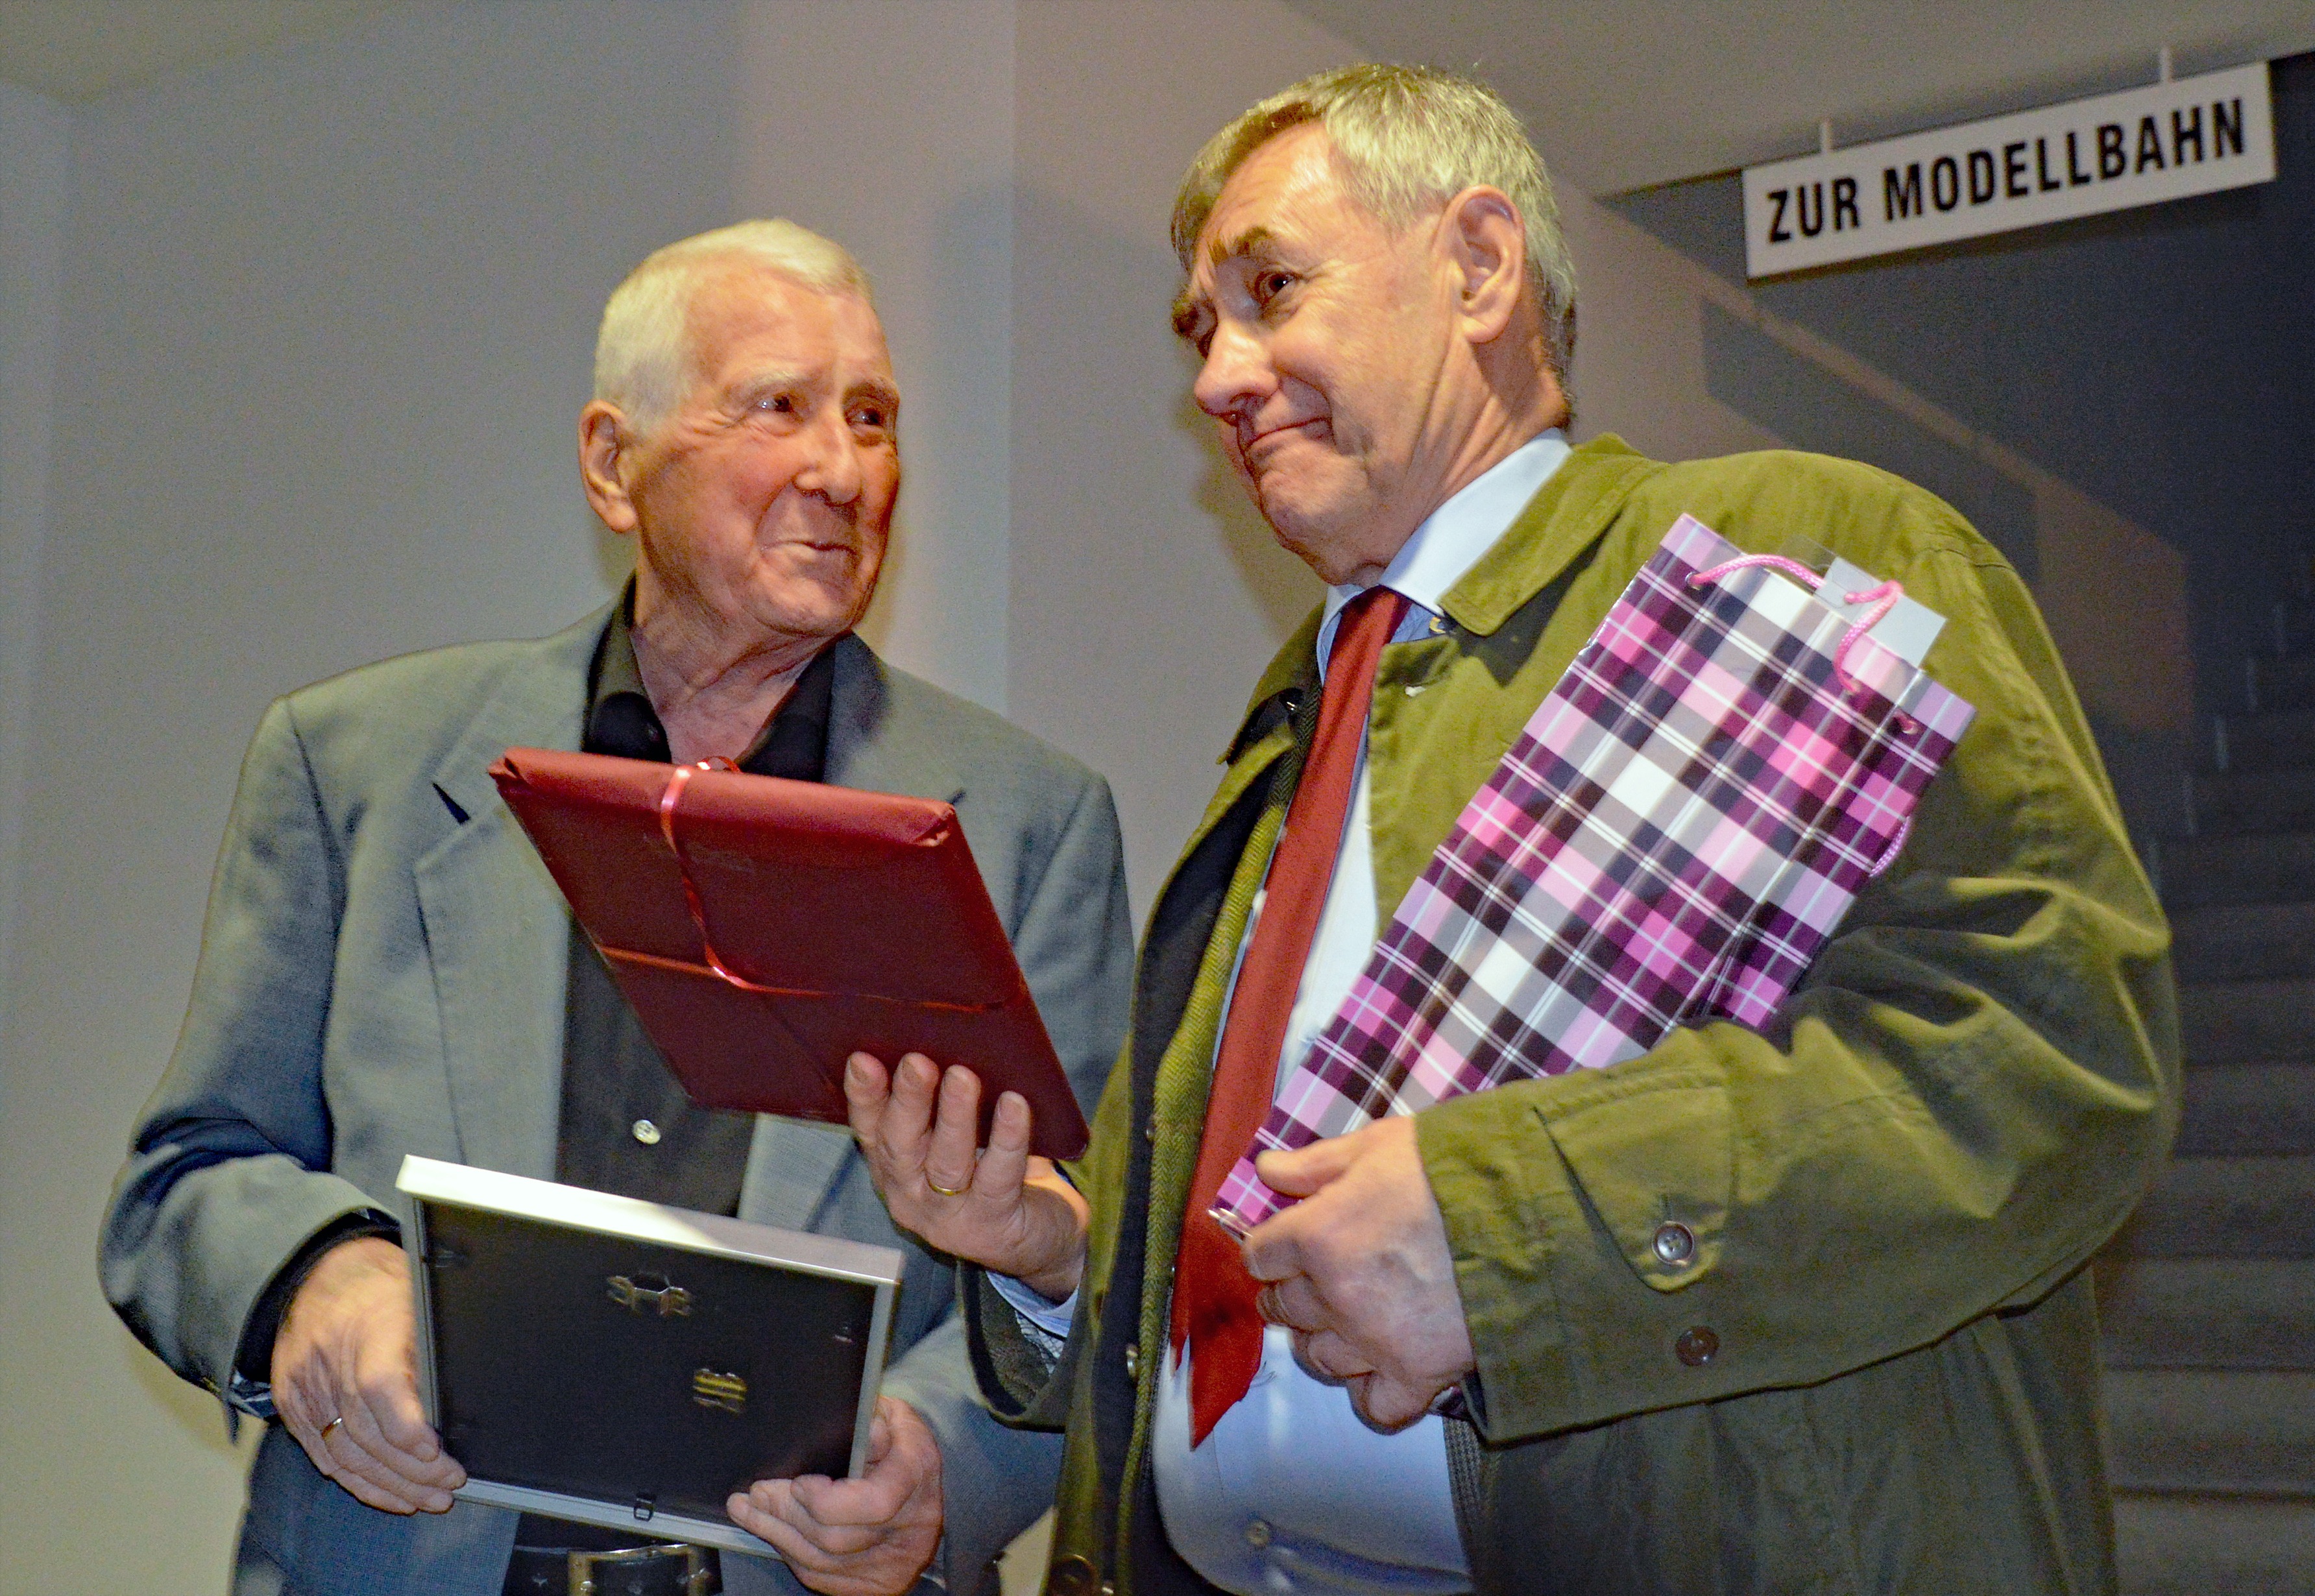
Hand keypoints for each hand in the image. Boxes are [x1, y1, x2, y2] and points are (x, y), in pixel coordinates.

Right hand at [270, 1235, 465, 1512]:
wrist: (322, 1276)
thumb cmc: (386, 1287)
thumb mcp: (421, 1297)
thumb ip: (437, 1342)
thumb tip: (478, 1388)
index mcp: (369, 1325)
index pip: (378, 1385)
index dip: (406, 1425)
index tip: (436, 1451)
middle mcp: (330, 1360)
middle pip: (367, 1432)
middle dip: (413, 1469)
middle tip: (451, 1483)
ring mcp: (306, 1387)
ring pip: (347, 1453)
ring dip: (392, 1484)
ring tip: (430, 1498)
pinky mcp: (292, 1407)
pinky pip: (325, 1456)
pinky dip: (359, 1482)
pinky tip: (391, 1495)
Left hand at [729, 1396, 941, 1595]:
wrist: (923, 1483)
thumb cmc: (899, 1442)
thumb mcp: (893, 1415)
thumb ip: (872, 1418)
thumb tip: (861, 1427)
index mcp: (916, 1476)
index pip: (873, 1503)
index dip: (826, 1500)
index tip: (797, 1484)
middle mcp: (911, 1529)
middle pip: (836, 1537)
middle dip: (786, 1514)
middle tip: (756, 1493)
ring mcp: (894, 1564)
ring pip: (822, 1561)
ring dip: (777, 1534)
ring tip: (748, 1510)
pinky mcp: (875, 1583)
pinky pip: (822, 1576)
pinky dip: (791, 1553)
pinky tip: (772, 1531)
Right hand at [843, 1052, 1088, 1300]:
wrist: (1040, 1241)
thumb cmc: (995, 1175)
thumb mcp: (959, 1142)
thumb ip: (943, 1106)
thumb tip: (948, 1043)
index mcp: (896, 1169)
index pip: (870, 1130)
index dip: (864, 1097)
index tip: (863, 1060)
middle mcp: (911, 1196)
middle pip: (901, 1146)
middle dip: (908, 1101)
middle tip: (916, 1062)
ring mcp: (949, 1216)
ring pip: (946, 1162)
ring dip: (953, 1116)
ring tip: (963, 1076)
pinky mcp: (991, 1224)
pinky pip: (998, 1177)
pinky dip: (1007, 1138)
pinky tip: (1015, 1105)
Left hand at [1241, 1115, 1475, 1431]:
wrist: (1534, 1211)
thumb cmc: (1455, 1169)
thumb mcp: (1380, 1144)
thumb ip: (1316, 1163)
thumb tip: (1266, 1169)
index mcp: (1318, 1234)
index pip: (1261, 1256)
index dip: (1272, 1250)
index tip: (1286, 1248)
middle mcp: (1335, 1294)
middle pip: (1284, 1308)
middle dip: (1292, 1293)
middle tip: (1313, 1283)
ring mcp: (1373, 1340)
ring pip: (1318, 1358)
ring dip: (1321, 1342)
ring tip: (1341, 1324)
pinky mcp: (1417, 1374)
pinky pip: (1373, 1406)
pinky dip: (1370, 1393)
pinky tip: (1377, 1370)